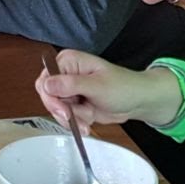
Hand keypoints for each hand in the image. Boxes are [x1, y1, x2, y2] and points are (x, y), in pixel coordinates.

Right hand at [35, 49, 182, 134]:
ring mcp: (69, 89)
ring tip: (89, 118)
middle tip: (77, 119)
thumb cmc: (123, 87)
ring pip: (56, 109)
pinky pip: (65, 116)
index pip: (46, 79)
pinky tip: (88, 121)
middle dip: (64, 111)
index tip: (64, 111)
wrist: (138, 101)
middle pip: (48, 96)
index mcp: (68, 61)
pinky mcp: (74, 103)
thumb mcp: (97, 86)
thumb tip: (47, 84)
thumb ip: (71, 84)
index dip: (51, 97)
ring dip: (73, 118)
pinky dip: (76, 122)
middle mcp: (65, 73)